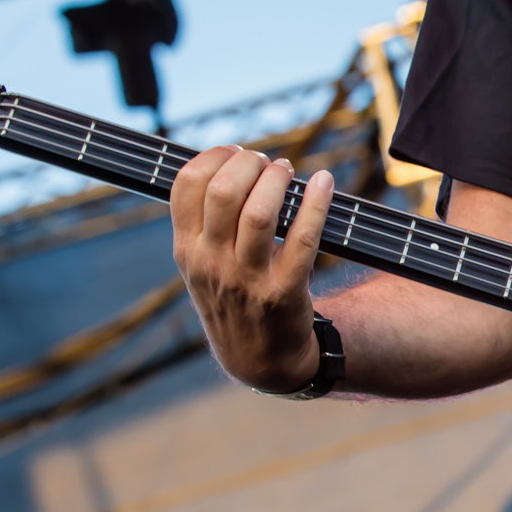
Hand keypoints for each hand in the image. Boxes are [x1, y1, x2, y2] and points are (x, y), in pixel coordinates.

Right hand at [171, 146, 334, 391]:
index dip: (214, 156)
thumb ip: (204, 222)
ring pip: (260, 212)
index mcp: (186, 250)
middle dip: (249, 163)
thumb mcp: (201, 266)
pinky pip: (303, 238)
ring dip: (278, 179)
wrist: (259, 359)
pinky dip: (317, 204)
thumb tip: (227, 163)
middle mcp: (211, 263)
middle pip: (224, 192)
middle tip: (267, 162)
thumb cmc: (233, 298)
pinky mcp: (284, 291)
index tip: (235, 152)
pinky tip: (324, 183)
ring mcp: (247, 279)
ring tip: (286, 170)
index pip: (187, 186)